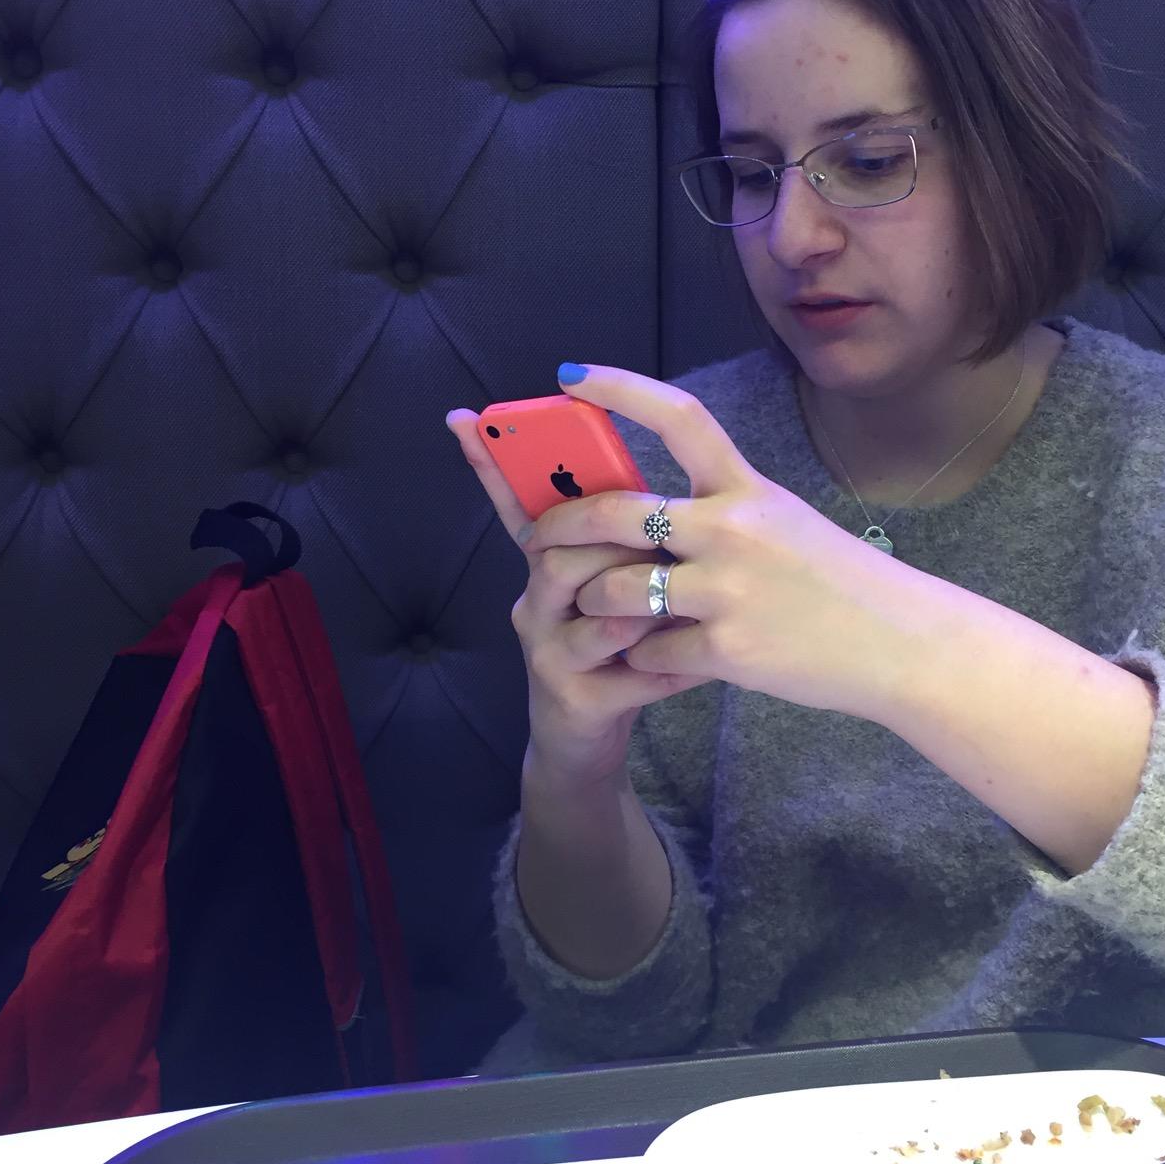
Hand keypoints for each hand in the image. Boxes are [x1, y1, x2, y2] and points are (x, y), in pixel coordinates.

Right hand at [445, 404, 712, 779]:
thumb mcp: (614, 592)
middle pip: (560, 550)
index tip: (466, 417)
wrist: (585, 746)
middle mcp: (533, 602)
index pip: (516, 504)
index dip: (491, 462)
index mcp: (546, 566)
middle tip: (668, 554)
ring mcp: (548, 652)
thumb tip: (661, 492)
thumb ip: (624, 547)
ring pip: (594, 608)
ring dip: (649, 604)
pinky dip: (673, 664)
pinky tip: (698, 664)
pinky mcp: (574, 699)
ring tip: (687, 609)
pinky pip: (631, 670)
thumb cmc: (614, 655)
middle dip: (621, 545)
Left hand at [517, 365, 916, 719]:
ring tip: (597, 612)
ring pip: (614, 590)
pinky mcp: (725, 647)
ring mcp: (727, 589)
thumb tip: (645, 516)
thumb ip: (720, 513)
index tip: (568, 373)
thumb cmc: (838, 584)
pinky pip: (647, 651)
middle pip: (614, 513)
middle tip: (536, 536)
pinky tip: (655, 659)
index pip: (678, 416)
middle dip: (560, 525)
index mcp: (747, 489)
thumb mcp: (785, 524)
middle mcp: (732, 530)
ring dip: (593, 603)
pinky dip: (640, 658)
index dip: (617, 388)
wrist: (899, 644)